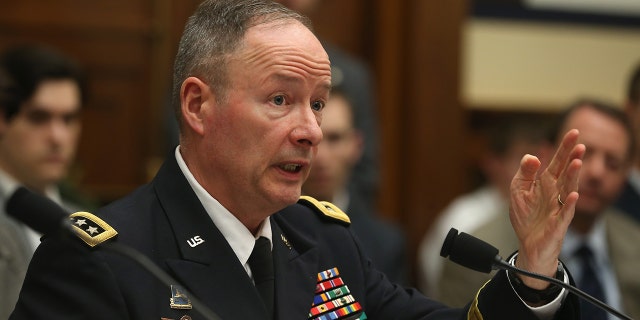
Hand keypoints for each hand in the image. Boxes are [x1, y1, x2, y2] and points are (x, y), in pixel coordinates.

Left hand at [509, 129, 583, 289]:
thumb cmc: (526, 216)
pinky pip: (566, 212)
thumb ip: (524, 172)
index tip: (574, 132)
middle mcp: (556, 192)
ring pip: (569, 189)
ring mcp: (559, 207)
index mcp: (546, 182)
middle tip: (580, 143)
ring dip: (573, 176)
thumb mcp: (518, 190)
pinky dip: (570, 203)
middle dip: (572, 158)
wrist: (528, 243)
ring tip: (577, 162)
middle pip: (566, 172)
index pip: (557, 161)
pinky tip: (573, 194)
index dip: (565, 148)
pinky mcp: (559, 223)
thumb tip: (532, 156)